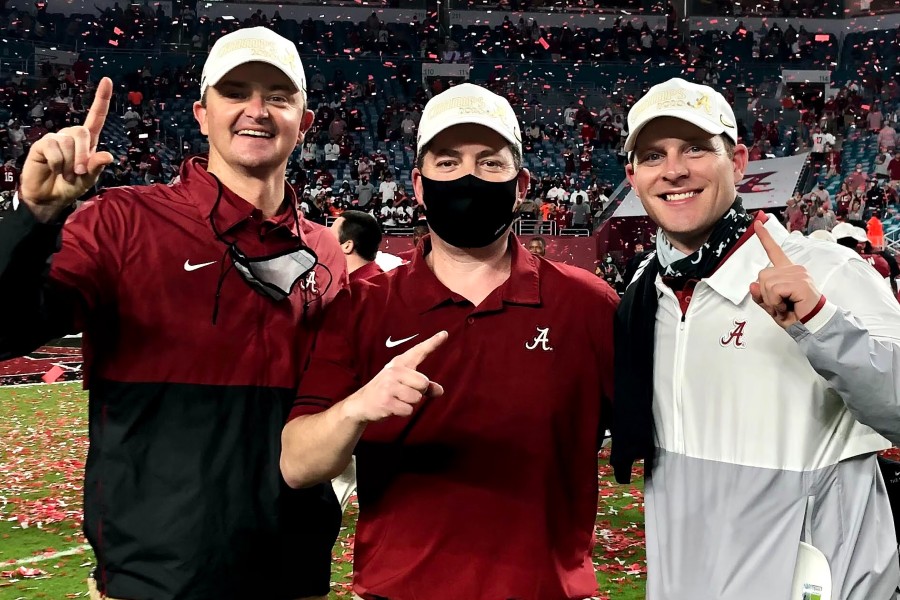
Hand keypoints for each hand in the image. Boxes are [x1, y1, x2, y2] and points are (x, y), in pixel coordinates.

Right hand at [19, 77, 114, 220]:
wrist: (49, 197)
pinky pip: (54, 149)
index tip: (107, 80)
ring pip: (68, 143)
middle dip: (83, 155)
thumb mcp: (89, 179)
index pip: (96, 117)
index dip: (101, 99)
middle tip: (79, 172)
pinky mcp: (42, 144)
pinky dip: (58, 164)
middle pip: (82, 132)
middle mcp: (71, 136)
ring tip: (65, 173)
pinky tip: (53, 169)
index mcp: (87, 142)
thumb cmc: (70, 186)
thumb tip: (108, 156)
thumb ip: (97, 166)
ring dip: (70, 163)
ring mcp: (56, 138)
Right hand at [342, 331, 447, 422]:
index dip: (433, 342)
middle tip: (402, 393)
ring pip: (416, 398)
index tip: (445, 334)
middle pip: (423, 383)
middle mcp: (394, 371)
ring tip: (396, 400)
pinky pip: (408, 410)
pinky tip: (391, 408)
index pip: (419, 351)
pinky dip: (403, 412)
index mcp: (399, 363)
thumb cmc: (386, 391)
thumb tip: (440, 391)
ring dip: (409, 403)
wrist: (360, 403)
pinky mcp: (386, 401)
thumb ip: (424, 386)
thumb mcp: (403, 384)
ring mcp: (388, 385)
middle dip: (418, 392)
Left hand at [749, 221, 821, 327]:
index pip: (774, 251)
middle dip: (765, 294)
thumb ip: (760, 296)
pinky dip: (775, 302)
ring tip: (784, 306)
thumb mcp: (772, 306)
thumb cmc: (795, 315)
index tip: (758, 222)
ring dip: (771, 300)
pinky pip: (774, 290)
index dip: (764, 237)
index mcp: (787, 272)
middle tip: (780, 304)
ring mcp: (798, 274)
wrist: (812, 325)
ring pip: (766, 283)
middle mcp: (794, 269)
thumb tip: (752, 285)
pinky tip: (787, 306)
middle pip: (762, 275)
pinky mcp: (800, 282)